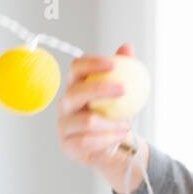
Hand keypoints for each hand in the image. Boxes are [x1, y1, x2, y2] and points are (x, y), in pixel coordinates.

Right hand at [57, 43, 149, 193]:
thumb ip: (125, 70)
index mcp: (76, 86)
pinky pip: (88, 141)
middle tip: (124, 89)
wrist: (115, 146)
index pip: (76, 68)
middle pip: (75, 92)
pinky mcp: (68, 145)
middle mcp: (65, 104)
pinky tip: (120, 136)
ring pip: (87, 121)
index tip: (113, 64)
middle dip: (99, 89)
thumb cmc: (116, 114)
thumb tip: (127, 48)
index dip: (92, 63)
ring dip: (112, 122)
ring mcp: (64, 125)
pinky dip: (108, 138)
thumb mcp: (123, 93)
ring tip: (128, 124)